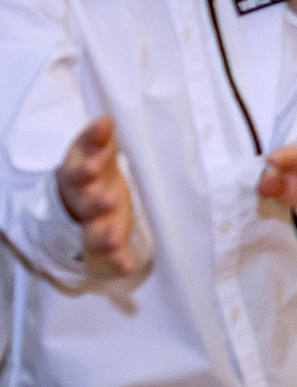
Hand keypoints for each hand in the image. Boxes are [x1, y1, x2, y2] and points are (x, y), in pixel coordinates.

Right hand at [55, 117, 140, 274]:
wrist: (86, 194)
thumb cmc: (97, 170)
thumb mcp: (95, 151)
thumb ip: (98, 138)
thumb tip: (106, 120)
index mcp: (80, 178)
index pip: (78, 174)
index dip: (87, 170)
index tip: (97, 165)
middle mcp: (84, 202)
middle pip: (86, 204)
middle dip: (96, 203)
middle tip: (108, 200)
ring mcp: (94, 223)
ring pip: (93, 231)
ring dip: (104, 235)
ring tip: (114, 239)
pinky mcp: (106, 237)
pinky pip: (110, 253)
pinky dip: (118, 259)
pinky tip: (128, 266)